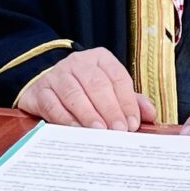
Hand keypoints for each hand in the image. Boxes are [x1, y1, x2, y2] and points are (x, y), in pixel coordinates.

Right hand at [14, 48, 154, 130]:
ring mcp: (56, 75)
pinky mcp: (39, 91)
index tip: (132, 123)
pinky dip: (66, 119)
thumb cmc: (84, 91)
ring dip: (88, 114)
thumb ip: (130, 101)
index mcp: (100, 59)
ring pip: (74, 93)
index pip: (117, 77)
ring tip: (100, 132)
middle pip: (96, 84)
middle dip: (110, 109)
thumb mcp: (110, 91)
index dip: (126, 101)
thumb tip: (150, 114)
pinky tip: (76, 130)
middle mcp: (77, 63)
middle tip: (119, 131)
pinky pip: (53, 105)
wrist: (45, 86)